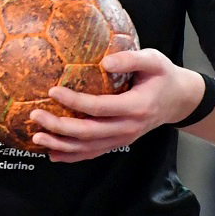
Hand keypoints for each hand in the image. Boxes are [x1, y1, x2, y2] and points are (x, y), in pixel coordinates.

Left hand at [28, 49, 204, 162]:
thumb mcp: (154, 60)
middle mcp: (128, 128)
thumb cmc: (163, 76)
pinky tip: (52, 153)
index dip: (75, 102)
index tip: (53, 91)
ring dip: (60, 144)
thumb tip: (105, 62)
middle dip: (59, 126)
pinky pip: (93, 153)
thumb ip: (131, 59)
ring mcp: (123, 139)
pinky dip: (71, 156)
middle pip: (88, 132)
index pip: (100, 108)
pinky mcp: (118, 143)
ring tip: (36, 137)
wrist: (179, 100)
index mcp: (136, 107)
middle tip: (35, 115)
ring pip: (88, 147)